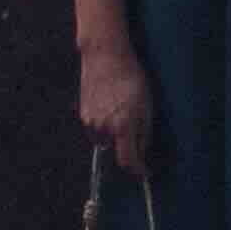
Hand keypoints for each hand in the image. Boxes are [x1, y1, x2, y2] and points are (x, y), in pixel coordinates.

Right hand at [73, 43, 160, 170]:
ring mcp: (90, 122)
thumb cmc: (132, 78)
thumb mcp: (147, 105)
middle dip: (128, 145)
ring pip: (106, 140)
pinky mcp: (83, 115)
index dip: (138, 170)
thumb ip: (144, 132)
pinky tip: (110, 107)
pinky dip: (105, 126)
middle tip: (137, 127)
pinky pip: (96, 130)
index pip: (128, 160)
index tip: (145, 172)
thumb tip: (141, 152)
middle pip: (117, 150)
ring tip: (122, 111)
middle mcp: (104, 127)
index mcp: (123, 125)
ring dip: (115, 135)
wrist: (105, 57)